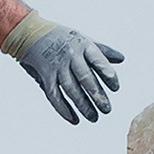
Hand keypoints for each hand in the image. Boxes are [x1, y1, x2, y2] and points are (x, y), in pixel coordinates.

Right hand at [3, 15, 123, 122]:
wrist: (32, 33)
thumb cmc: (63, 38)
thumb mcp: (84, 39)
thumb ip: (102, 51)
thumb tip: (122, 59)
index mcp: (83, 45)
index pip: (98, 61)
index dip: (108, 74)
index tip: (116, 88)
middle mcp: (70, 55)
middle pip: (85, 78)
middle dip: (97, 95)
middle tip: (107, 110)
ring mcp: (57, 66)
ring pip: (70, 89)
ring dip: (82, 105)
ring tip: (94, 118)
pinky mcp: (45, 76)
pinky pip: (55, 95)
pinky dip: (64, 109)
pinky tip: (74, 120)